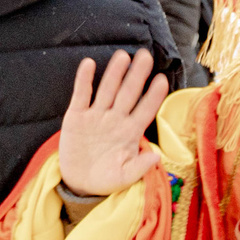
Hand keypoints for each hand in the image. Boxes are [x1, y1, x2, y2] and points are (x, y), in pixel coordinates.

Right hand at [58, 49, 167, 196]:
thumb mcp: (125, 177)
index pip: (145, 110)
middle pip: (128, 93)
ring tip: (122, 55)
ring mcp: (96, 116)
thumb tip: (157, 156)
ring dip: (114, 73)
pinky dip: (84, 80)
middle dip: (137, 75)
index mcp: (130, 132)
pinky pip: (81, 95)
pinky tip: (89, 63)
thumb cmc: (107, 179)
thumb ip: (140, 167)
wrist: (80, 184)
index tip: (162, 80)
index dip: (153, 96)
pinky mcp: (76, 117)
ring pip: (108, 89)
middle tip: (146, 56)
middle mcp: (116, 119)